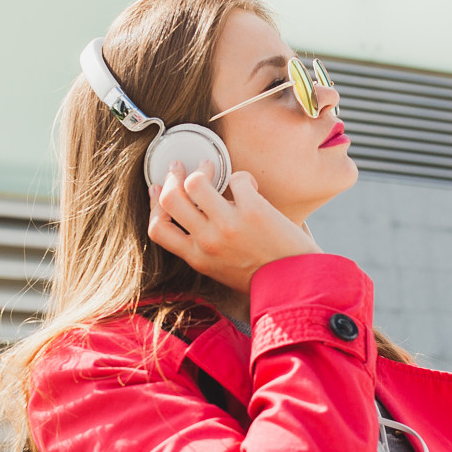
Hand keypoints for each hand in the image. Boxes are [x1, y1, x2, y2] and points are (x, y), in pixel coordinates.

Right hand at [147, 161, 320, 292]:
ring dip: (202, 169)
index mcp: (197, 258)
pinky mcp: (253, 211)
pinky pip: (237, 178)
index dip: (154, 204)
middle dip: (172, 176)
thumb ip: (203, 248)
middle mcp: (208, 242)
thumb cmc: (262, 278)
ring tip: (211, 166)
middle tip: (179, 167)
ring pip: (196, 183)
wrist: (297, 284)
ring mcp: (229, 225)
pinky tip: (248, 184)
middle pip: (171, 199)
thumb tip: (194, 214)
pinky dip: (241, 177)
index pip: (157, 229)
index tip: (158, 189)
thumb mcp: (220, 270)